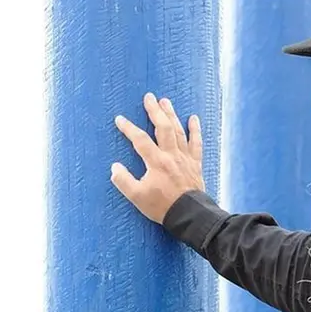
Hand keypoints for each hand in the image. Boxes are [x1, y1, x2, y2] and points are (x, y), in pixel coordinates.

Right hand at [110, 92, 204, 223]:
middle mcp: (171, 155)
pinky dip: (195, 129)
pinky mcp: (195, 163)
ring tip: (165, 101)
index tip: (120, 119)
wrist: (189, 214)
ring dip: (171, 115)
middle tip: (149, 97)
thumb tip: (114, 166)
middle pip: (162, 127)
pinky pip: (196, 142)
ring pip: (178, 131)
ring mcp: (185, 158)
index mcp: (156, 162)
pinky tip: (193, 118)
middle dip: (154, 111)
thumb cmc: (162, 206)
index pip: (139, 140)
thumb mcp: (136, 197)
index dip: (129, 128)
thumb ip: (123, 180)